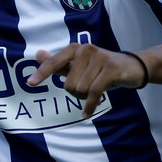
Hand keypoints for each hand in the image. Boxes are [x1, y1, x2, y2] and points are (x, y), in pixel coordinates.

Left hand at [27, 42, 146, 117]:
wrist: (131, 67)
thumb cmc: (100, 67)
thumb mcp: (79, 65)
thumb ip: (58, 62)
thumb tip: (37, 54)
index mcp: (75, 49)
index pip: (54, 62)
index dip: (42, 73)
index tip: (30, 84)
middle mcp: (85, 49)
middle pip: (69, 83)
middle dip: (76, 93)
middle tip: (88, 89)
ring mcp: (99, 57)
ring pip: (81, 89)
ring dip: (86, 97)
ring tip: (95, 92)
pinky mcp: (111, 68)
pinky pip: (94, 92)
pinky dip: (90, 105)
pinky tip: (87, 113)